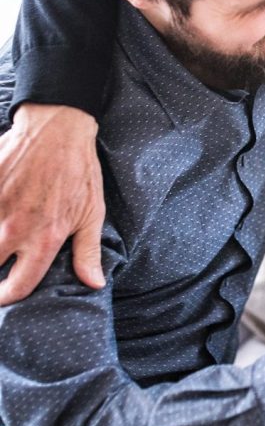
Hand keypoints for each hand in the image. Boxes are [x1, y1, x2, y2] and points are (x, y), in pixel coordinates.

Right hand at [0, 104, 104, 304]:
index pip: (18, 287)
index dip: (8, 297)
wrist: (58, 129)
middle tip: (0, 263)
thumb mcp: (92, 212)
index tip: (6, 294)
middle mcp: (15, 228)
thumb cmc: (80, 171)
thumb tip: (95, 284)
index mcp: (46, 238)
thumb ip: (88, 251)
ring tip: (1, 240)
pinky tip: (0, 204)